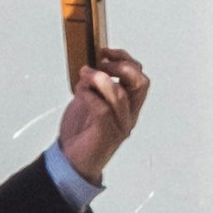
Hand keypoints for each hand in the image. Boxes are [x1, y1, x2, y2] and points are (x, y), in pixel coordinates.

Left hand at [58, 47, 150, 190]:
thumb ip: (94, 84)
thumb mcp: (89, 99)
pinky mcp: (107, 135)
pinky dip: (89, 96)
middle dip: (121, 66)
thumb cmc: (81, 130)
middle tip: (101, 64)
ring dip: (100, 79)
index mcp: (129, 105)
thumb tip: (89, 64)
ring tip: (85, 75)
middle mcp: (129, 115)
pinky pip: (102, 110)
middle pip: (140, 83)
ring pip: (121, 96)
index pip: (139, 77)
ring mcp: (121, 126)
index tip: (105, 52)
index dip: (125, 59)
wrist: (71, 160)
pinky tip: (79, 93)